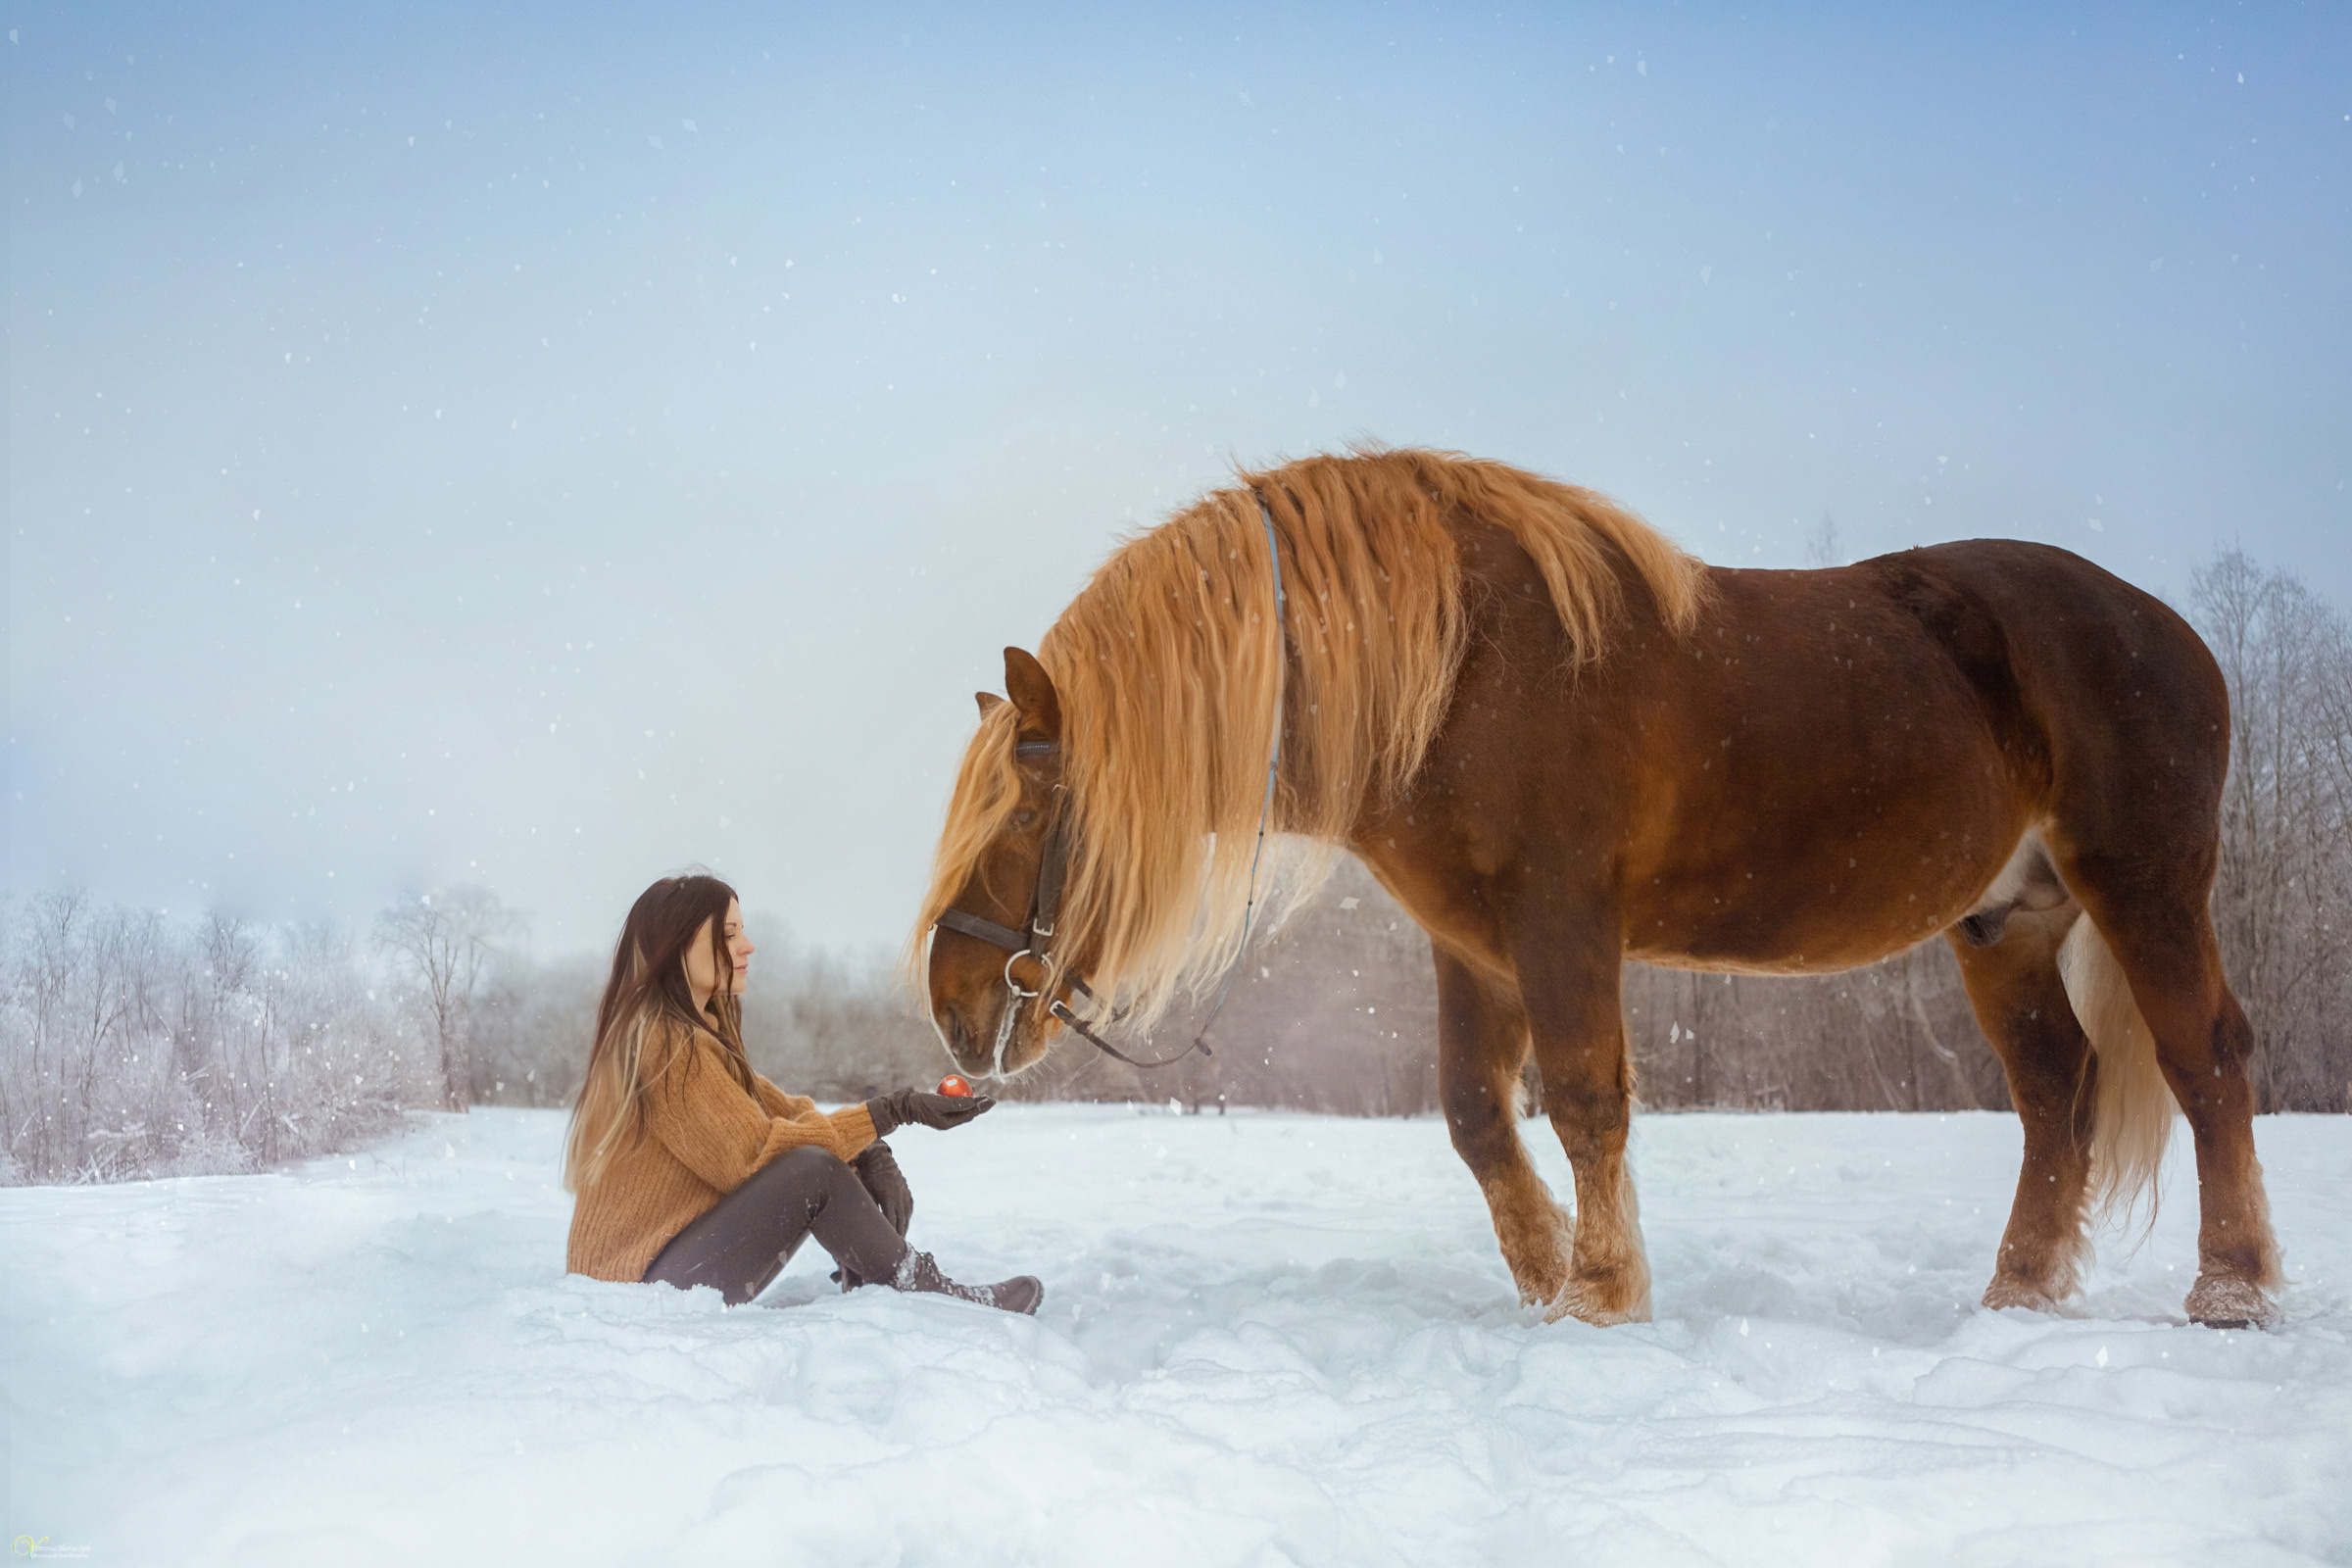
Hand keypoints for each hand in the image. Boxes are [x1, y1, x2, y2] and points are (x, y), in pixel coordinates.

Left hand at [852, 1140, 912, 1236]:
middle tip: (895, 1250)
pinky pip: (909, 1208)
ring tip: (900, 1241)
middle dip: (898, 1236)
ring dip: (903, 1229)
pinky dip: (906, 1217)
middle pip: (901, 1222)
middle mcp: (900, 1197)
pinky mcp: (906, 1191)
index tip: (889, 1245)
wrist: (878, 1157)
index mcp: (889, 1198)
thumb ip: (867, 1206)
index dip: (891, 1235)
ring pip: (906, 1217)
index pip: (891, 1222)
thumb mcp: (864, 1190)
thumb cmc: (866, 1174)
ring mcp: (905, 1194)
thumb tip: (863, 1222)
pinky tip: (904, 1224)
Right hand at [866, 1087, 995, 1135]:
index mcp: (949, 1123)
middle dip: (980, 1106)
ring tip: (984, 1097)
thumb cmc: (920, 1104)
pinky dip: (961, 1098)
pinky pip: (955, 1104)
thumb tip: (972, 1102)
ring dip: (973, 1102)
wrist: (904, 1105)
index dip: (982, 1108)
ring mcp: (944, 1116)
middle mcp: (948, 1121)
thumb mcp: (938, 1103)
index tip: (992, 1101)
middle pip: (968, 1113)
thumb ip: (955, 1103)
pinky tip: (968, 1090)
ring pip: (962, 1109)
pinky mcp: (940, 1109)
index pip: (970, 1115)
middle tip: (992, 1099)